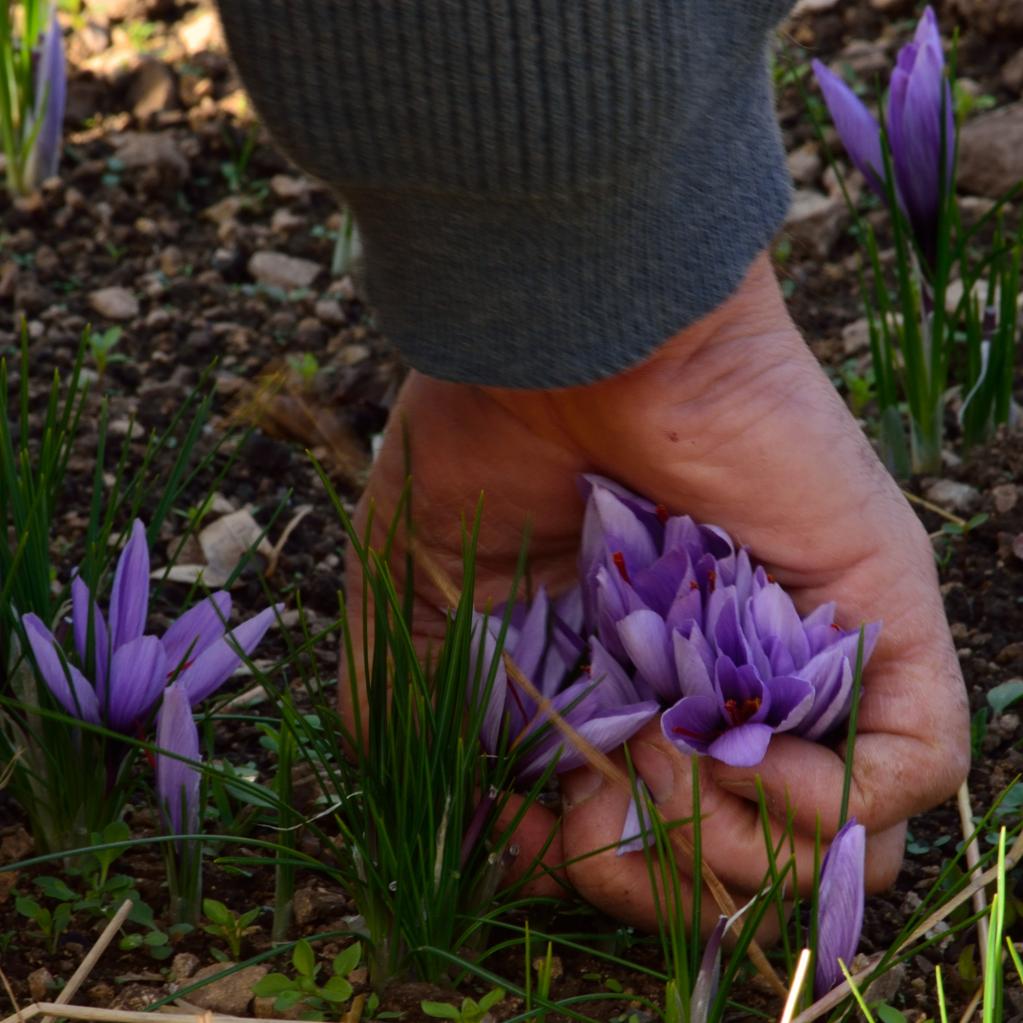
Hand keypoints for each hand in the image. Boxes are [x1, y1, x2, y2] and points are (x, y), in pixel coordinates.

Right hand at [342, 252, 969, 920]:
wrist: (559, 331)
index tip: (541, 831)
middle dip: (660, 880)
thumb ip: (421, 726)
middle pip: (741, 866)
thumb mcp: (409, 603)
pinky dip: (834, 809)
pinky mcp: (871, 617)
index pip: (645, 838)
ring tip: (671, 761)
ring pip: (833, 843)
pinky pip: (911, 765)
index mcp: (619, 685)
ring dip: (736, 854)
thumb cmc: (480, 446)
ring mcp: (801, 657)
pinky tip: (749, 762)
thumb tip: (485, 841)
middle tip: (598, 802)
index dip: (593, 871)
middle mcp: (716, 683)